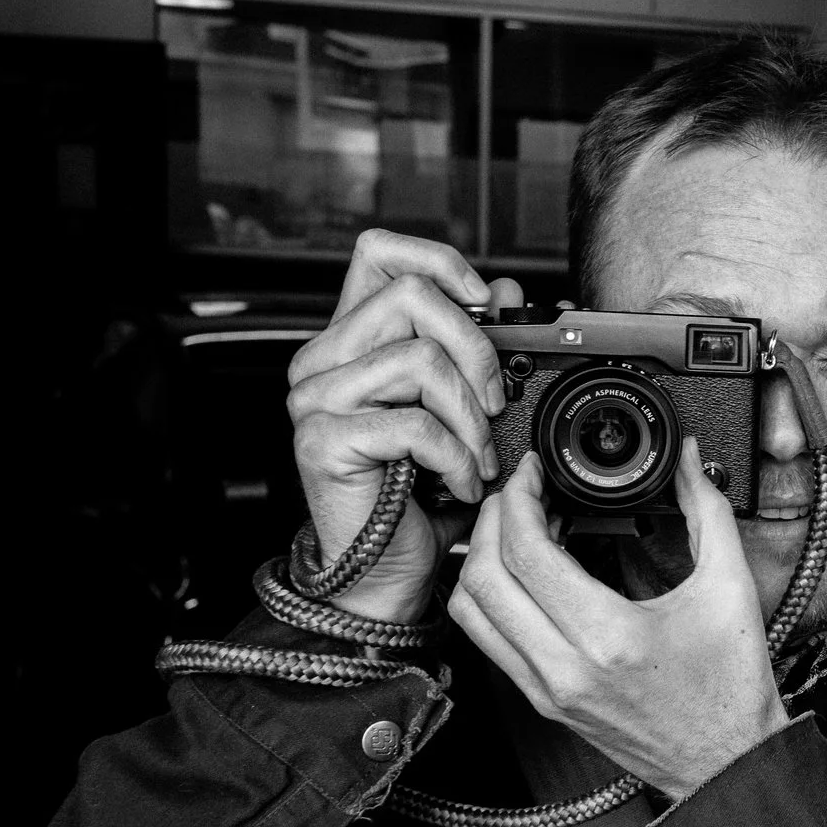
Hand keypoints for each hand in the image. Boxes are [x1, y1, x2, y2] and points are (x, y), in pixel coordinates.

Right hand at [286, 229, 520, 623]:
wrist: (383, 573)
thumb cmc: (418, 497)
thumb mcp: (460, 412)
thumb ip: (477, 347)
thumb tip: (510, 290)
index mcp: (352, 340)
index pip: (379, 253)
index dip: (438, 260)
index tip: (484, 301)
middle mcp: (323, 360)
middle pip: (411, 296)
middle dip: (476, 348)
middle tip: (495, 404)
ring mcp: (316, 399)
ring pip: (420, 359)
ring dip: (471, 417)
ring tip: (477, 458)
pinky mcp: (324, 440)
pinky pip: (414, 424)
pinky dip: (456, 458)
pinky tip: (459, 484)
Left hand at [449, 439, 790, 798]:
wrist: (727, 763)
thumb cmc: (732, 688)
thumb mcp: (730, 587)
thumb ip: (707, 510)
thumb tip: (685, 458)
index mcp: (610, 637)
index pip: (528, 553)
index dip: (520, 499)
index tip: (534, 474)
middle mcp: (566, 668)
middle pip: (483, 577)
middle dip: (492, 519)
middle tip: (519, 493)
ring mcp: (547, 690)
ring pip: (470, 612)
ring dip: (479, 559)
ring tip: (512, 530)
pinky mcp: (544, 702)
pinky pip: (488, 642)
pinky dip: (489, 598)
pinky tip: (522, 576)